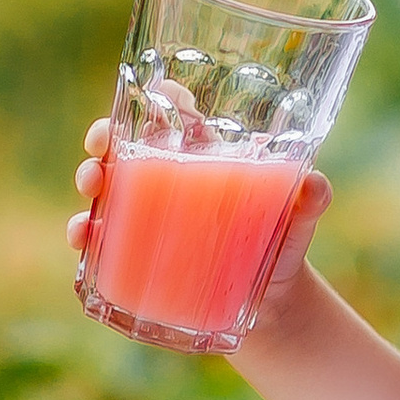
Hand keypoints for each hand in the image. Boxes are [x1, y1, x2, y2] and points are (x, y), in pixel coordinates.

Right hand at [65, 116, 332, 307]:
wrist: (270, 308)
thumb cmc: (281, 249)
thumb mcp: (297, 224)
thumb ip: (309, 202)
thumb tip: (315, 186)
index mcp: (204, 160)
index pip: (178, 117)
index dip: (162, 98)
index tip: (154, 92)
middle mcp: (169, 182)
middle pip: (125, 146)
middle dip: (102, 140)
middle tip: (99, 153)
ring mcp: (149, 218)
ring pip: (106, 188)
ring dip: (90, 181)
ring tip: (92, 191)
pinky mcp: (138, 255)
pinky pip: (101, 239)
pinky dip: (86, 234)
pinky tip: (83, 237)